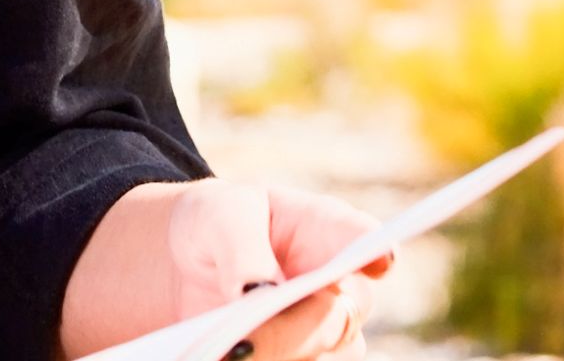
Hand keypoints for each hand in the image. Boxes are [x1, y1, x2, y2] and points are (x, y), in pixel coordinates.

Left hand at [57, 177, 389, 359]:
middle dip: (293, 333)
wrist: (185, 264)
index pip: (364, 240)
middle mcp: (336, 291)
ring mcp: (317, 335)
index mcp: (329, 233)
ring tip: (226, 352)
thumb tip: (259, 294)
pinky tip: (220, 356)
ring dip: (276, 354)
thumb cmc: (216, 225)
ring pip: (320, 358)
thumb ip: (242, 249)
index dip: (377, 253)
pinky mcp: (290, 357)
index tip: (378, 261)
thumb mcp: (221, 216)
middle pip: (339, 321)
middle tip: (241, 342)